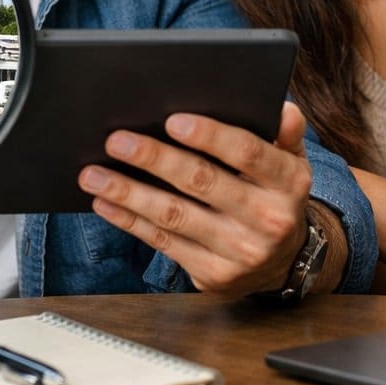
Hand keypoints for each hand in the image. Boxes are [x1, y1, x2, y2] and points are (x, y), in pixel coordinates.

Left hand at [78, 102, 312, 298]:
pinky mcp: (213, 275)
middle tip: (117, 141)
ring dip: (129, 193)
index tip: (172, 121)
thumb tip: (282, 110)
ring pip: (174, 216)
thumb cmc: (275, 196)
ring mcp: (239, 251)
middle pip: (202, 182)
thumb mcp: (292, 162)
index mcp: (288, 182)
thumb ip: (286, 133)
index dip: (210, 136)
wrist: (282, 262)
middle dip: (155, 159)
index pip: (248, 153)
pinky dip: (130, 222)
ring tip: (93, 174)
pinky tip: (106, 204)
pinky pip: (164, 243)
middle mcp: (267, 219)